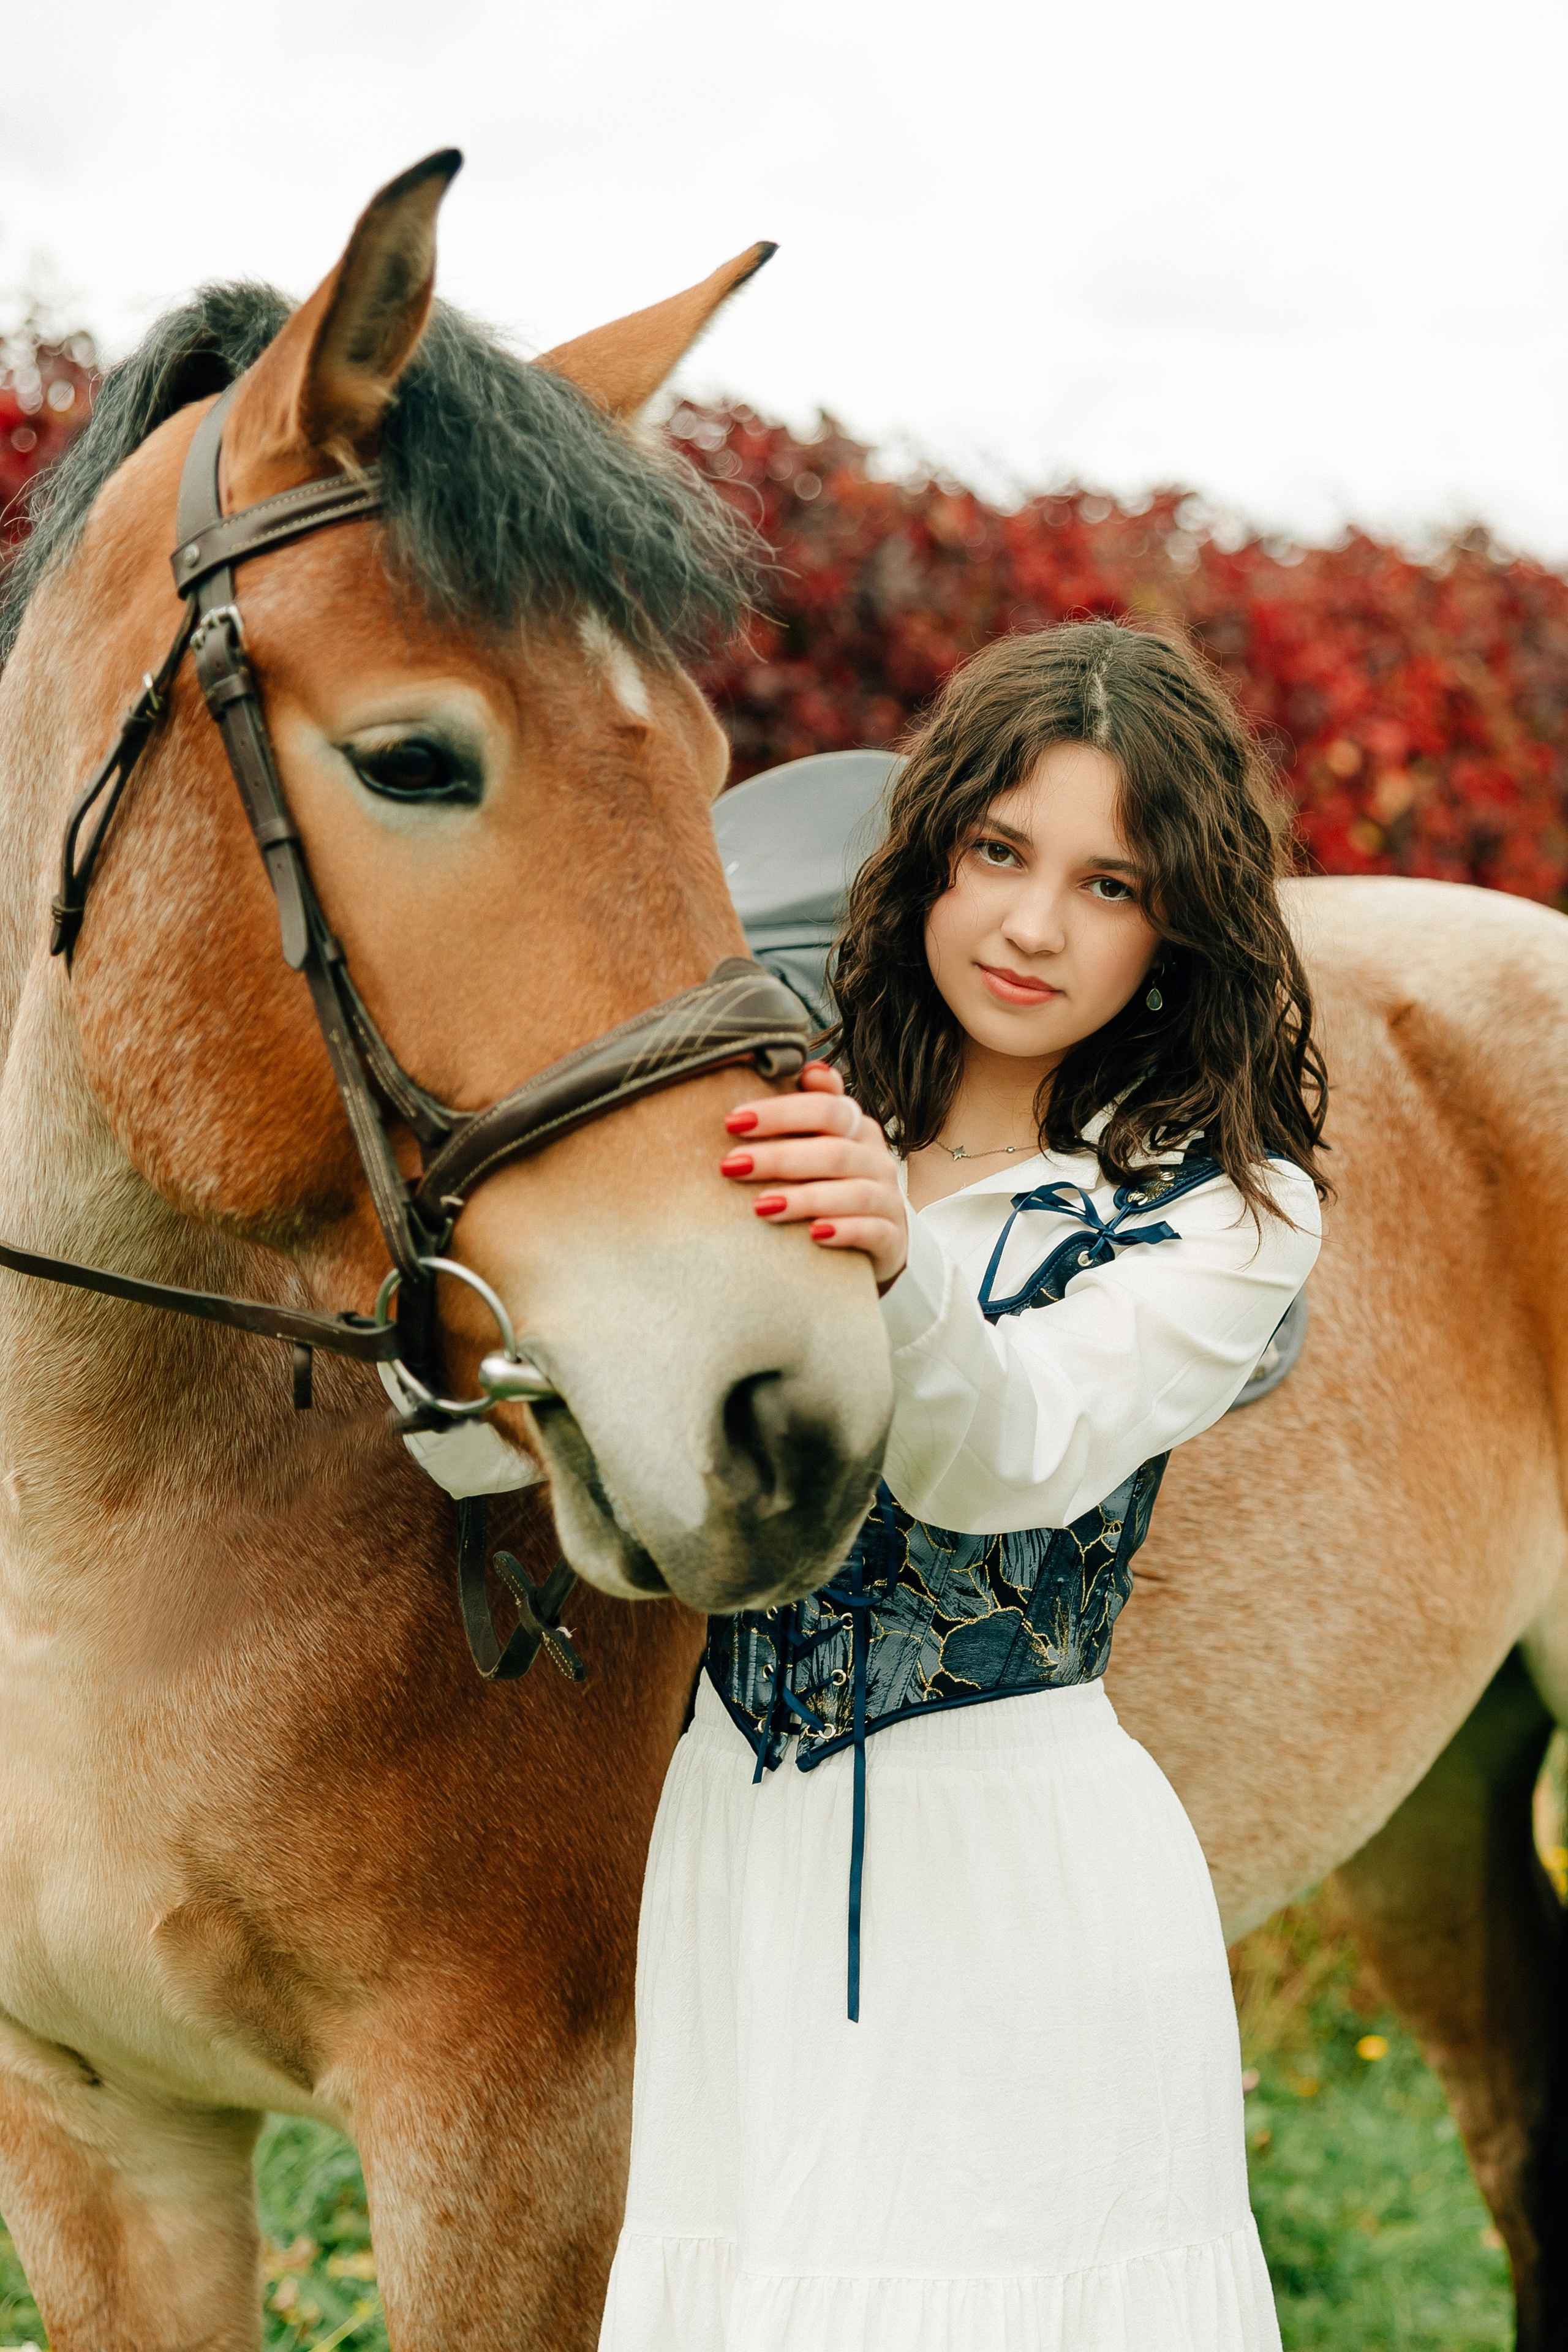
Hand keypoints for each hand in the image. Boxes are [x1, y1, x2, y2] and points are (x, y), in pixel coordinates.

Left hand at [720, 1062, 908, 1289]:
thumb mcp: (822, 1140)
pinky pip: (872, 1231)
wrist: (876, 1235)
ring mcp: (887, 1198)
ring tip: (760, 1206)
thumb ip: (811, 1107)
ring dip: (805, 1198)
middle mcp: (876, 1159)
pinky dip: (844, 1230)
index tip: (733, 1121)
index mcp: (856, 1127)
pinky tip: (813, 1235)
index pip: (825, 1108)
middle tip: (731, 1165)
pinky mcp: (892, 1236)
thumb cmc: (832, 1181)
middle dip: (779, 1157)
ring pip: (853, 1193)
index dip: (780, 1113)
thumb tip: (809, 1068)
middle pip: (833, 1152)